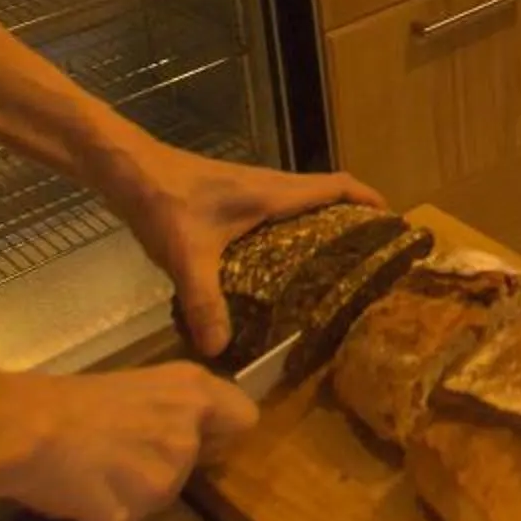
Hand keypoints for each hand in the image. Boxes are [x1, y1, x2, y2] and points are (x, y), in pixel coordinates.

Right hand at [1, 362, 258, 520]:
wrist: (24, 429)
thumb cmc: (65, 401)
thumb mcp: (131, 389)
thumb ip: (163, 412)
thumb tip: (167, 441)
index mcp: (191, 391)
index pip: (243, 418)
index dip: (220, 434)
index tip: (199, 439)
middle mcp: (188, 433)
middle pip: (187, 469)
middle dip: (152, 472)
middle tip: (107, 461)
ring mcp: (165, 475)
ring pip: (149, 502)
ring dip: (117, 503)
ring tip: (73, 488)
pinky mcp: (135, 511)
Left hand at [94, 137, 381, 360]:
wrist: (126, 169)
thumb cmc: (164, 201)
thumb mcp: (186, 256)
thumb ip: (205, 302)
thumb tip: (222, 351)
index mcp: (273, 193)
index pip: (337, 186)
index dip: (370, 200)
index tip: (394, 224)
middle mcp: (269, 187)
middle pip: (325, 195)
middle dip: (352, 221)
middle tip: (366, 260)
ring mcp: (249, 191)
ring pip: (300, 205)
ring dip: (321, 226)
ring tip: (330, 269)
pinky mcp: (230, 199)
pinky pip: (277, 213)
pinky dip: (291, 232)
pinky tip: (274, 269)